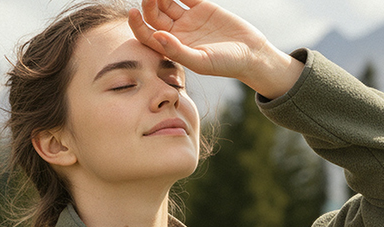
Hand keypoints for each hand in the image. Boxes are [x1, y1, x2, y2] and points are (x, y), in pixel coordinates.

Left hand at [129, 0, 303, 98]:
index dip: (137, 25)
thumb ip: (177, 51)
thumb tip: (156, 37)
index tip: (133, 13)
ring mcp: (188, 19)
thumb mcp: (201, 61)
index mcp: (172, 50)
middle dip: (148, 4)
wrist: (250, 54)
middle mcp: (177, 34)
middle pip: (154, 16)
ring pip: (167, 2)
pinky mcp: (201, 6)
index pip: (148, 36)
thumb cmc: (225, 64)